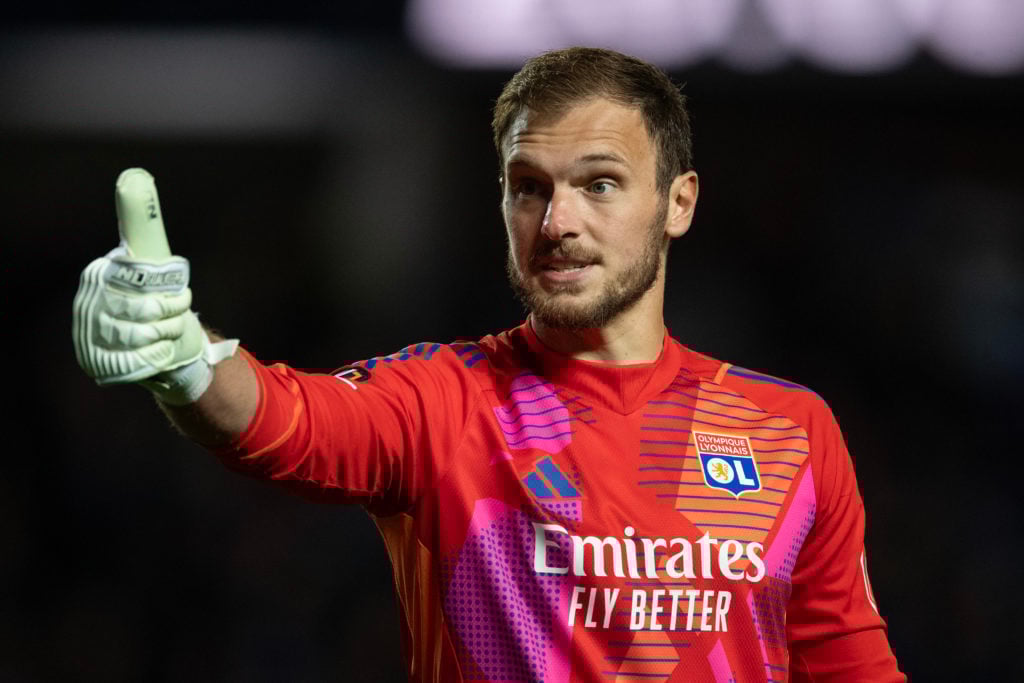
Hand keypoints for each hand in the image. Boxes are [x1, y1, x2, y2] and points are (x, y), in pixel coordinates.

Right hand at [72, 168, 233, 403]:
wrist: (160, 341)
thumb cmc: (158, 293)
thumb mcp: (152, 255)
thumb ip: (143, 220)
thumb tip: (134, 178)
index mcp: (101, 275)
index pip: (142, 287)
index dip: (170, 296)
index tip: (182, 297)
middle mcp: (89, 304)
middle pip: (144, 313)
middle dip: (171, 316)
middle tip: (177, 316)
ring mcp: (91, 335)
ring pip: (142, 338)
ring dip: (166, 336)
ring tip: (168, 333)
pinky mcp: (98, 363)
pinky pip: (137, 362)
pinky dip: (157, 357)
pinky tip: (159, 351)